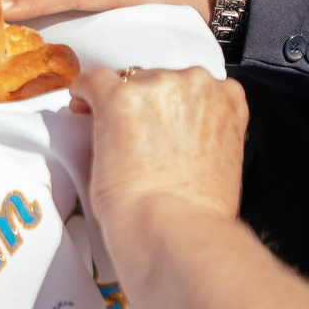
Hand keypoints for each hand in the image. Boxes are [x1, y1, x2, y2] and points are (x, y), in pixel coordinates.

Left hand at [68, 65, 246, 259]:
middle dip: (146, 104)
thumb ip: (207, 136)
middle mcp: (196, 83)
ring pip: (127, 81)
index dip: (171, 104)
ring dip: (117, 102)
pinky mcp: (118, 97)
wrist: (174, 229)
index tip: (158, 119)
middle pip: (160, 80)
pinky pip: (92, 80)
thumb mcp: (224, 162)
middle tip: (133, 136)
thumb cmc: (199, 211)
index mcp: (228, 99)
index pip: (193, 86)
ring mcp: (157, 86)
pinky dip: (84, 90)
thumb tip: (182, 141)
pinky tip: (80, 102)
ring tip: (108, 133)